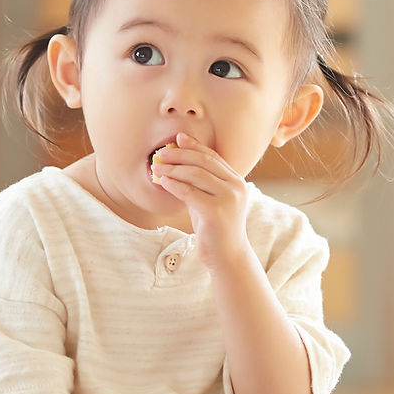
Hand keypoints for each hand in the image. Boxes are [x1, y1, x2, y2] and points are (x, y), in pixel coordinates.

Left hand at [150, 132, 250, 269]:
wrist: (227, 256)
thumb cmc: (215, 228)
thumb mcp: (209, 200)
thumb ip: (200, 184)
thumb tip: (176, 163)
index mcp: (237, 181)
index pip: (214, 157)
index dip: (195, 146)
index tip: (178, 138)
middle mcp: (236, 186)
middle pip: (204, 162)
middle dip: (180, 154)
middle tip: (161, 152)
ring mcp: (229, 198)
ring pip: (196, 174)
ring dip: (173, 169)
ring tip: (157, 167)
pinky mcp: (217, 211)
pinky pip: (190, 192)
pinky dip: (174, 185)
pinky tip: (163, 181)